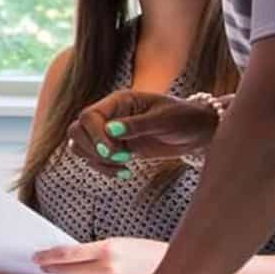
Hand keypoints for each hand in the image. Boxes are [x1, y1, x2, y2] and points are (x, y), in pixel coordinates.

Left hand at [34, 237, 166, 273]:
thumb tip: (70, 255)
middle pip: (68, 270)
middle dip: (53, 266)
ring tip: (58, 270)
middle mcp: (107, 269)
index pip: (67, 254)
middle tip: (43, 263)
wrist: (167, 269)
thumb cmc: (146, 253)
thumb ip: (93, 251)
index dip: (48, 256)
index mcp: (107, 250)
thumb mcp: (118, 243)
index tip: (38, 257)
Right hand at [74, 89, 220, 176]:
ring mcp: (110, 132)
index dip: (95, 136)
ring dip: (95, 161)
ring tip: (123, 167)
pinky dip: (103, 169)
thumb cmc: (184, 118)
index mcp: (119, 101)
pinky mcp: (115, 148)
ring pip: (80, 145)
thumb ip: (137, 125)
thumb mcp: (164, 120)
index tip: (114, 153)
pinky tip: (125, 173)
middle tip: (120, 159)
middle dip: (92, 149)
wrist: (197, 132)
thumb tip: (110, 130)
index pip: (89, 116)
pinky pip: (94, 159)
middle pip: (77, 130)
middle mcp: (110, 115)